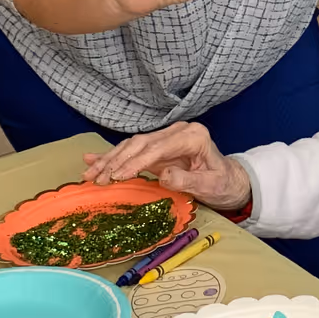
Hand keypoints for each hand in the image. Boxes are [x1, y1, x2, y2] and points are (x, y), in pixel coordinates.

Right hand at [81, 121, 252, 210]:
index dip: (135, 161)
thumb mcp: (209, 185)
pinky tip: (91, 159)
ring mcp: (167, 138)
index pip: (158, 147)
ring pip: (132, 145)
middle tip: (97, 179)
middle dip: (116, 161)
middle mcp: (178, 132)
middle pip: (140, 143)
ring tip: (89, 174)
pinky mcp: (158, 147)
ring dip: (109, 160)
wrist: (229, 180)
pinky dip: (112, 157)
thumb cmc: (222, 183)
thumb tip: (164, 175)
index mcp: (192, 136)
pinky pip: (132, 150)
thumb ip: (187, 180)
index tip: (116, 176)